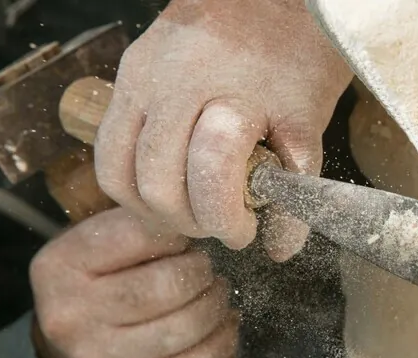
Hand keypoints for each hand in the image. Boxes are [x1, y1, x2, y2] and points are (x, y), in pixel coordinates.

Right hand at [29, 207, 237, 357]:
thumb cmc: (94, 287)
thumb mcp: (94, 248)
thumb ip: (135, 227)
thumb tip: (197, 219)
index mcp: (61, 266)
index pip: (137, 235)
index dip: (176, 232)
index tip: (185, 237)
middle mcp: (70, 315)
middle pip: (166, 286)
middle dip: (201, 273)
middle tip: (206, 269)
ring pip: (184, 328)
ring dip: (215, 307)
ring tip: (218, 294)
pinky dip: (221, 344)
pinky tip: (225, 327)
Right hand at [94, 0, 352, 261]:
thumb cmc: (298, 50)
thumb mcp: (310, 118)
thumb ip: (296, 185)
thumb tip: (279, 248)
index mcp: (228, 92)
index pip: (210, 178)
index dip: (227, 219)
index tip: (246, 230)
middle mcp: (172, 84)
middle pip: (155, 185)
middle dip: (188, 221)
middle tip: (217, 224)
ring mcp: (140, 78)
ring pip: (118, 172)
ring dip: (151, 207)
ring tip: (186, 209)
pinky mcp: (125, 75)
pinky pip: (107, 146)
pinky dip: (129, 178)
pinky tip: (162, 180)